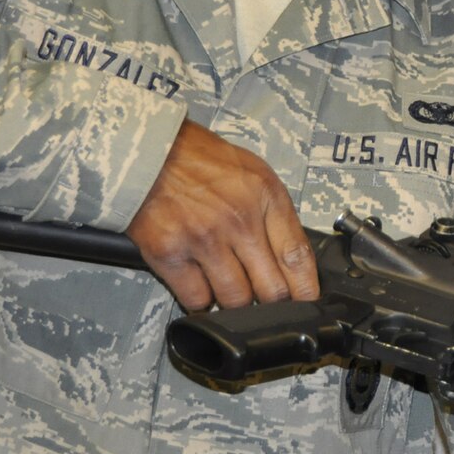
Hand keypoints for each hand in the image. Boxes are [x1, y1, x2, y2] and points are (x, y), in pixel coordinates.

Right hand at [126, 119, 317, 309]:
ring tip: (228, 284)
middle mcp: (238, 220)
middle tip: (265, 298)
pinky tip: (201, 284)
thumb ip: (275, 214)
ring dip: (235, 301)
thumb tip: (293, 260)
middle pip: (271, 288)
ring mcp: (204, 240)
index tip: (307, 301)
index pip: (297, 256)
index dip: (306, 289)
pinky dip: (201, 299)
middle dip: (272, 300)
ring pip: (235, 300)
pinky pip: (197, 299)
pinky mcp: (170, 254)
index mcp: (265, 196)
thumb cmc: (201, 162)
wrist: (147, 152)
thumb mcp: (254, 174)